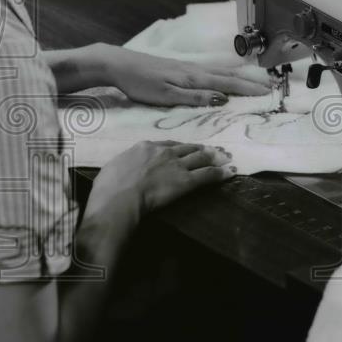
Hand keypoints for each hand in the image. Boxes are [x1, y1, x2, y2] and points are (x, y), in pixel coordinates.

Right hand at [87, 140, 236, 224]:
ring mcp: (176, 165)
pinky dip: (221, 172)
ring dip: (216, 157)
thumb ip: (127, 164)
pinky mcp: (186, 180)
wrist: (119, 197)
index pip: (169, 144)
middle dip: (203, 149)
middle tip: (215, 150)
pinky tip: (231, 172)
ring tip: (226, 157)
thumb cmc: (109, 186)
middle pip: (188, 148)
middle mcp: (164, 152)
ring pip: (201, 158)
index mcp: (145, 146)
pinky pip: (208, 174)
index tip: (188, 149)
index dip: (181, 147)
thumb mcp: (115, 167)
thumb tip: (126, 168)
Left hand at [106, 47, 271, 106]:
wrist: (119, 64)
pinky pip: (211, 71)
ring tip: (255, 81)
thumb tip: (222, 99)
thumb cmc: (140, 83)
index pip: (227, 85)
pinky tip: (226, 75)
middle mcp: (195, 70)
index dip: (248, 89)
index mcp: (194, 78)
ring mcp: (188, 67)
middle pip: (229, 76)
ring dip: (240, 77)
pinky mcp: (181, 67)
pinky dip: (226, 74)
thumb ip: (194, 98)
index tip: (267, 93)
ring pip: (221, 71)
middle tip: (270, 86)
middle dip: (250, 82)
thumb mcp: (166, 95)